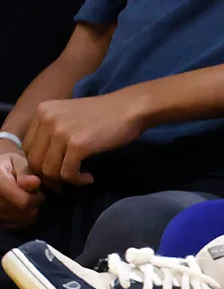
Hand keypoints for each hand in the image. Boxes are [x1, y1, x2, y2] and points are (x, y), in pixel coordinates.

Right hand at [0, 149, 42, 228]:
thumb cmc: (10, 164)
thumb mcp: (18, 161)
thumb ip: (26, 172)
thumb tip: (35, 183)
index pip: (24, 202)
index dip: (37, 197)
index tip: (38, 188)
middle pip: (23, 212)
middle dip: (35, 203)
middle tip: (34, 193)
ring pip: (22, 220)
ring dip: (31, 210)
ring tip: (27, 197)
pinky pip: (18, 224)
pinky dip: (25, 217)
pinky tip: (22, 206)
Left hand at [23, 91, 150, 184]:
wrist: (131, 108)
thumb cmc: (105, 114)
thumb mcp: (69, 116)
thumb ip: (52, 132)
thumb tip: (42, 163)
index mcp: (42, 111)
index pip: (27, 148)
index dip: (40, 164)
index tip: (58, 170)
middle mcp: (46, 119)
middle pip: (34, 161)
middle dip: (49, 176)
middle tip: (67, 180)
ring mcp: (60, 132)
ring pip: (49, 170)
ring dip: (64, 180)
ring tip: (81, 177)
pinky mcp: (77, 144)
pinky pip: (67, 173)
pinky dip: (77, 180)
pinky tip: (89, 177)